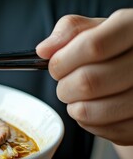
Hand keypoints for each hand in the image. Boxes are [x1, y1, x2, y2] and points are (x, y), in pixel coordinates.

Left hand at [36, 9, 132, 145]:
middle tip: (66, 83)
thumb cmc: (114, 47)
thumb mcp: (96, 28)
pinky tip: (94, 106)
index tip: (55, 64)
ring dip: (72, 105)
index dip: (63, 59)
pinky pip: (98, 129)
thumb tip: (44, 50)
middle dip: (64, 86)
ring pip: (89, 110)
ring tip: (78, 95)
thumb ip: (69, 31)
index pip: (94, 46)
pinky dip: (86, 120)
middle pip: (88, 82)